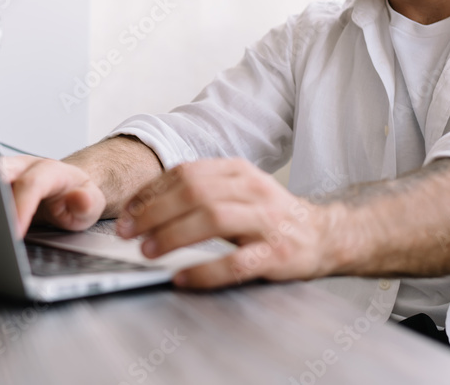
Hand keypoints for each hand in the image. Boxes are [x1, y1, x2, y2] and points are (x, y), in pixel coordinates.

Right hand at [0, 155, 106, 235]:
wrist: (70, 190)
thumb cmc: (78, 197)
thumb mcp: (92, 204)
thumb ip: (88, 204)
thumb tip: (79, 199)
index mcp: (50, 170)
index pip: (31, 184)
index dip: (21, 207)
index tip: (14, 232)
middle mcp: (24, 166)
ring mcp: (7, 172)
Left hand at [115, 158, 336, 288]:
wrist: (322, 234)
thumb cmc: (270, 215)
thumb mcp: (238, 190)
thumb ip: (201, 190)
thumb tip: (145, 204)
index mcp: (238, 171)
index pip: (185, 173)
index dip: (150, 192)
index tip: (127, 212)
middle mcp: (252, 190)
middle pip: (194, 193)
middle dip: (154, 212)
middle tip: (128, 232)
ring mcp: (266, 222)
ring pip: (212, 220)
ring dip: (173, 236)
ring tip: (148, 251)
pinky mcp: (275, 255)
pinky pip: (235, 263)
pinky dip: (204, 271)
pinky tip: (182, 278)